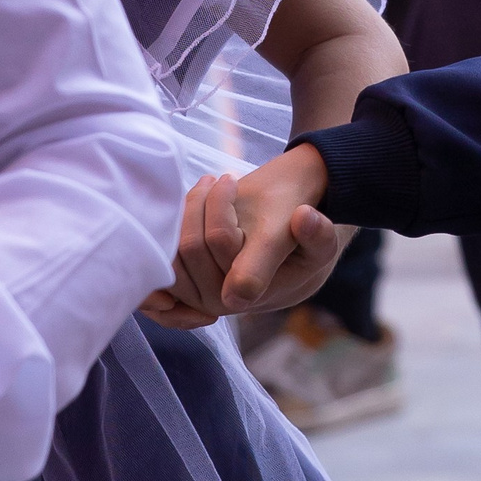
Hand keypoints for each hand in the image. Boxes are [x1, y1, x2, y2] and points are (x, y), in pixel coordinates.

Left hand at [168, 153, 342, 317]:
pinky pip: (159, 264)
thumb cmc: (302, 246)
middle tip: (220, 179)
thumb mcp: (320, 241)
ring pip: (171, 251)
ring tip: (205, 189)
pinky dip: (166, 235)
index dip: (219, 204)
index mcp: (248, 293)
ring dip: (184, 213)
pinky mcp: (180, 290)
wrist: (289, 260)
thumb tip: (303, 217)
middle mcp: (217, 302)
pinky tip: (187, 209)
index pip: (218, 239)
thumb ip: (317, 234)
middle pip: (190, 245)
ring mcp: (194, 298)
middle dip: (201, 203)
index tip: (232, 178)